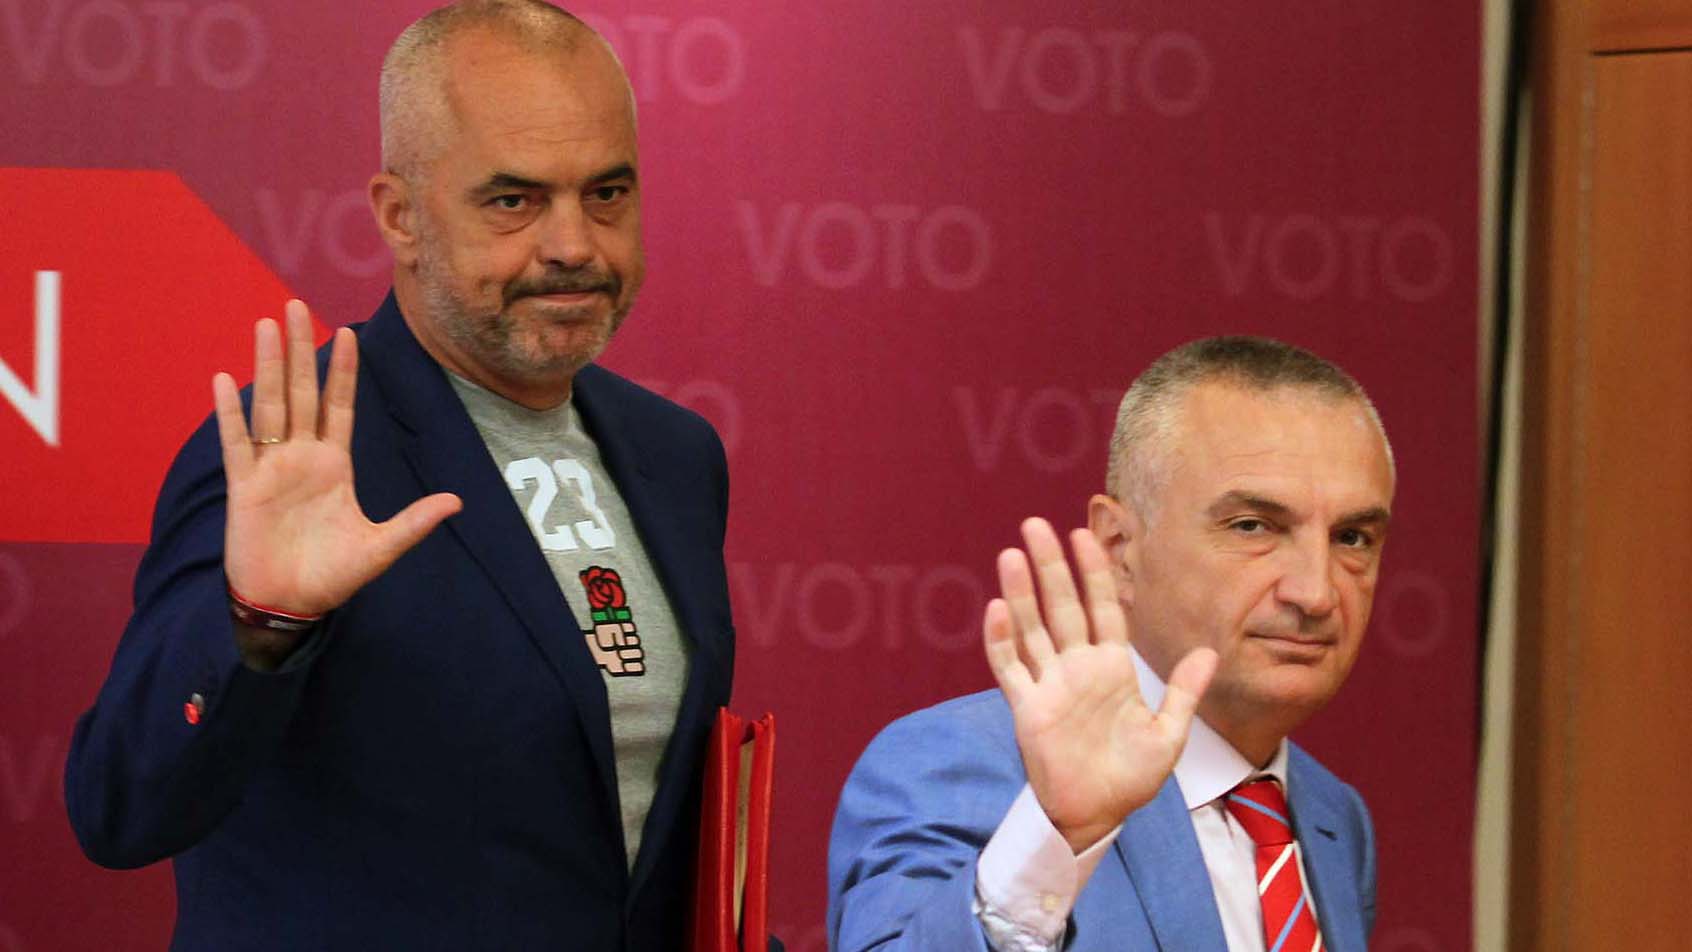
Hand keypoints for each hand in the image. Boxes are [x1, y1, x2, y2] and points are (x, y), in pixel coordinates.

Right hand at [212, 300, 461, 634]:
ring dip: (269, 366)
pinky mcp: (245, 488)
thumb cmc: (332, 576)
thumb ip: (414, 522)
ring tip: (267, 326)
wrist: (289, 606)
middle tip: (296, 306)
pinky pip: (236, 444)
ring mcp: (272, 469)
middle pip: (302, 393)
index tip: (348, 332)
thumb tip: (457, 502)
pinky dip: (230, 414)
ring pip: (270, 407)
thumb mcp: (381, 547)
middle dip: (301, 351)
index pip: (339, 406)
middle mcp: (302, 458)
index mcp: (334, 465)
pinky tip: (224, 380)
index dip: (343, 371)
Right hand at [983, 518, 1216, 852]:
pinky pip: (1011, 668)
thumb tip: (1210, 651)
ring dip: (1021, 593)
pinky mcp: (1027, 707)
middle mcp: (1077, 667)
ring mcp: (1049, 684)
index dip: (1093, 572)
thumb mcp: (1168, 734)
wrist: (1097, 813)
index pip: (1102, 607)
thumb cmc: (1132, 776)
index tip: (1083, 534)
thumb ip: (1184, 692)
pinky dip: (1002, 640)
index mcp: (1111, 666)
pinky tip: (996, 610)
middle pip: (1061, 606)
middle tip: (1034, 526)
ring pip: (1032, 628)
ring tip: (1012, 556)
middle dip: (1050, 566)